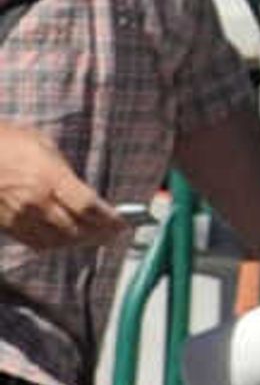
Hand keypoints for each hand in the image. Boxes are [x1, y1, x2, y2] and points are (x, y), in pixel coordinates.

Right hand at [0, 118, 128, 250]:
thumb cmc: (5, 141)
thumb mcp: (43, 146)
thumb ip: (66, 174)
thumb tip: (85, 195)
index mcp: (50, 178)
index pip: (89, 209)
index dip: (110, 220)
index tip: (123, 223)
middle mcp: (36, 202)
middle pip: (77, 230)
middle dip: (99, 234)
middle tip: (112, 234)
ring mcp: (19, 216)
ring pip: (58, 241)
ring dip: (79, 242)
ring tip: (92, 237)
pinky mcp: (5, 225)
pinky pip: (36, 243)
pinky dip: (55, 243)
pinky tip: (65, 238)